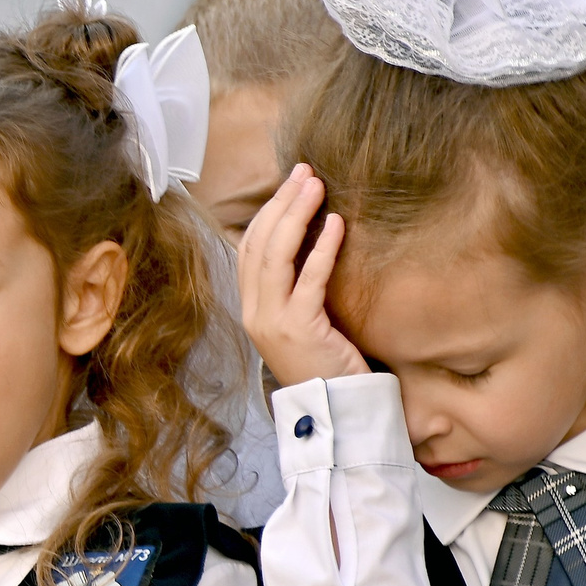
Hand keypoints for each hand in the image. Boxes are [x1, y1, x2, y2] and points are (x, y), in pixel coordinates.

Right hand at [239, 165, 368, 386]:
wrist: (335, 413)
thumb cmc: (328, 367)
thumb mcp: (305, 323)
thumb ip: (300, 290)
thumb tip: (314, 244)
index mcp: (252, 309)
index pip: (249, 249)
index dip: (267, 213)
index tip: (291, 185)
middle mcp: (254, 312)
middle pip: (258, 244)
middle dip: (280, 203)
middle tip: (304, 172)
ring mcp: (272, 321)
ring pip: (275, 256)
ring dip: (296, 214)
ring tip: (316, 184)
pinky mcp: (299, 329)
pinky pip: (309, 279)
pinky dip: (322, 248)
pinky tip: (336, 224)